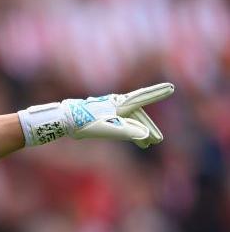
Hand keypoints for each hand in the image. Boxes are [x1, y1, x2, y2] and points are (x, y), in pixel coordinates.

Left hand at [18, 82, 173, 148]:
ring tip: (147, 144)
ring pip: (128, 119)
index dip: (156, 93)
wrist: (60, 121)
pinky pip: (119, 121)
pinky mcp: (99, 116)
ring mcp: (106, 109)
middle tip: (158, 141)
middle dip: (148, 127)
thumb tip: (145, 134)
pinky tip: (130, 138)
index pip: (141, 98)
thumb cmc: (82, 124)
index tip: (171, 87)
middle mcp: (113, 104)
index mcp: (117, 105)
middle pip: (137, 114)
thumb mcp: (105, 129)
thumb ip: (126, 131)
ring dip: (138, 131)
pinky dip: (127, 130)